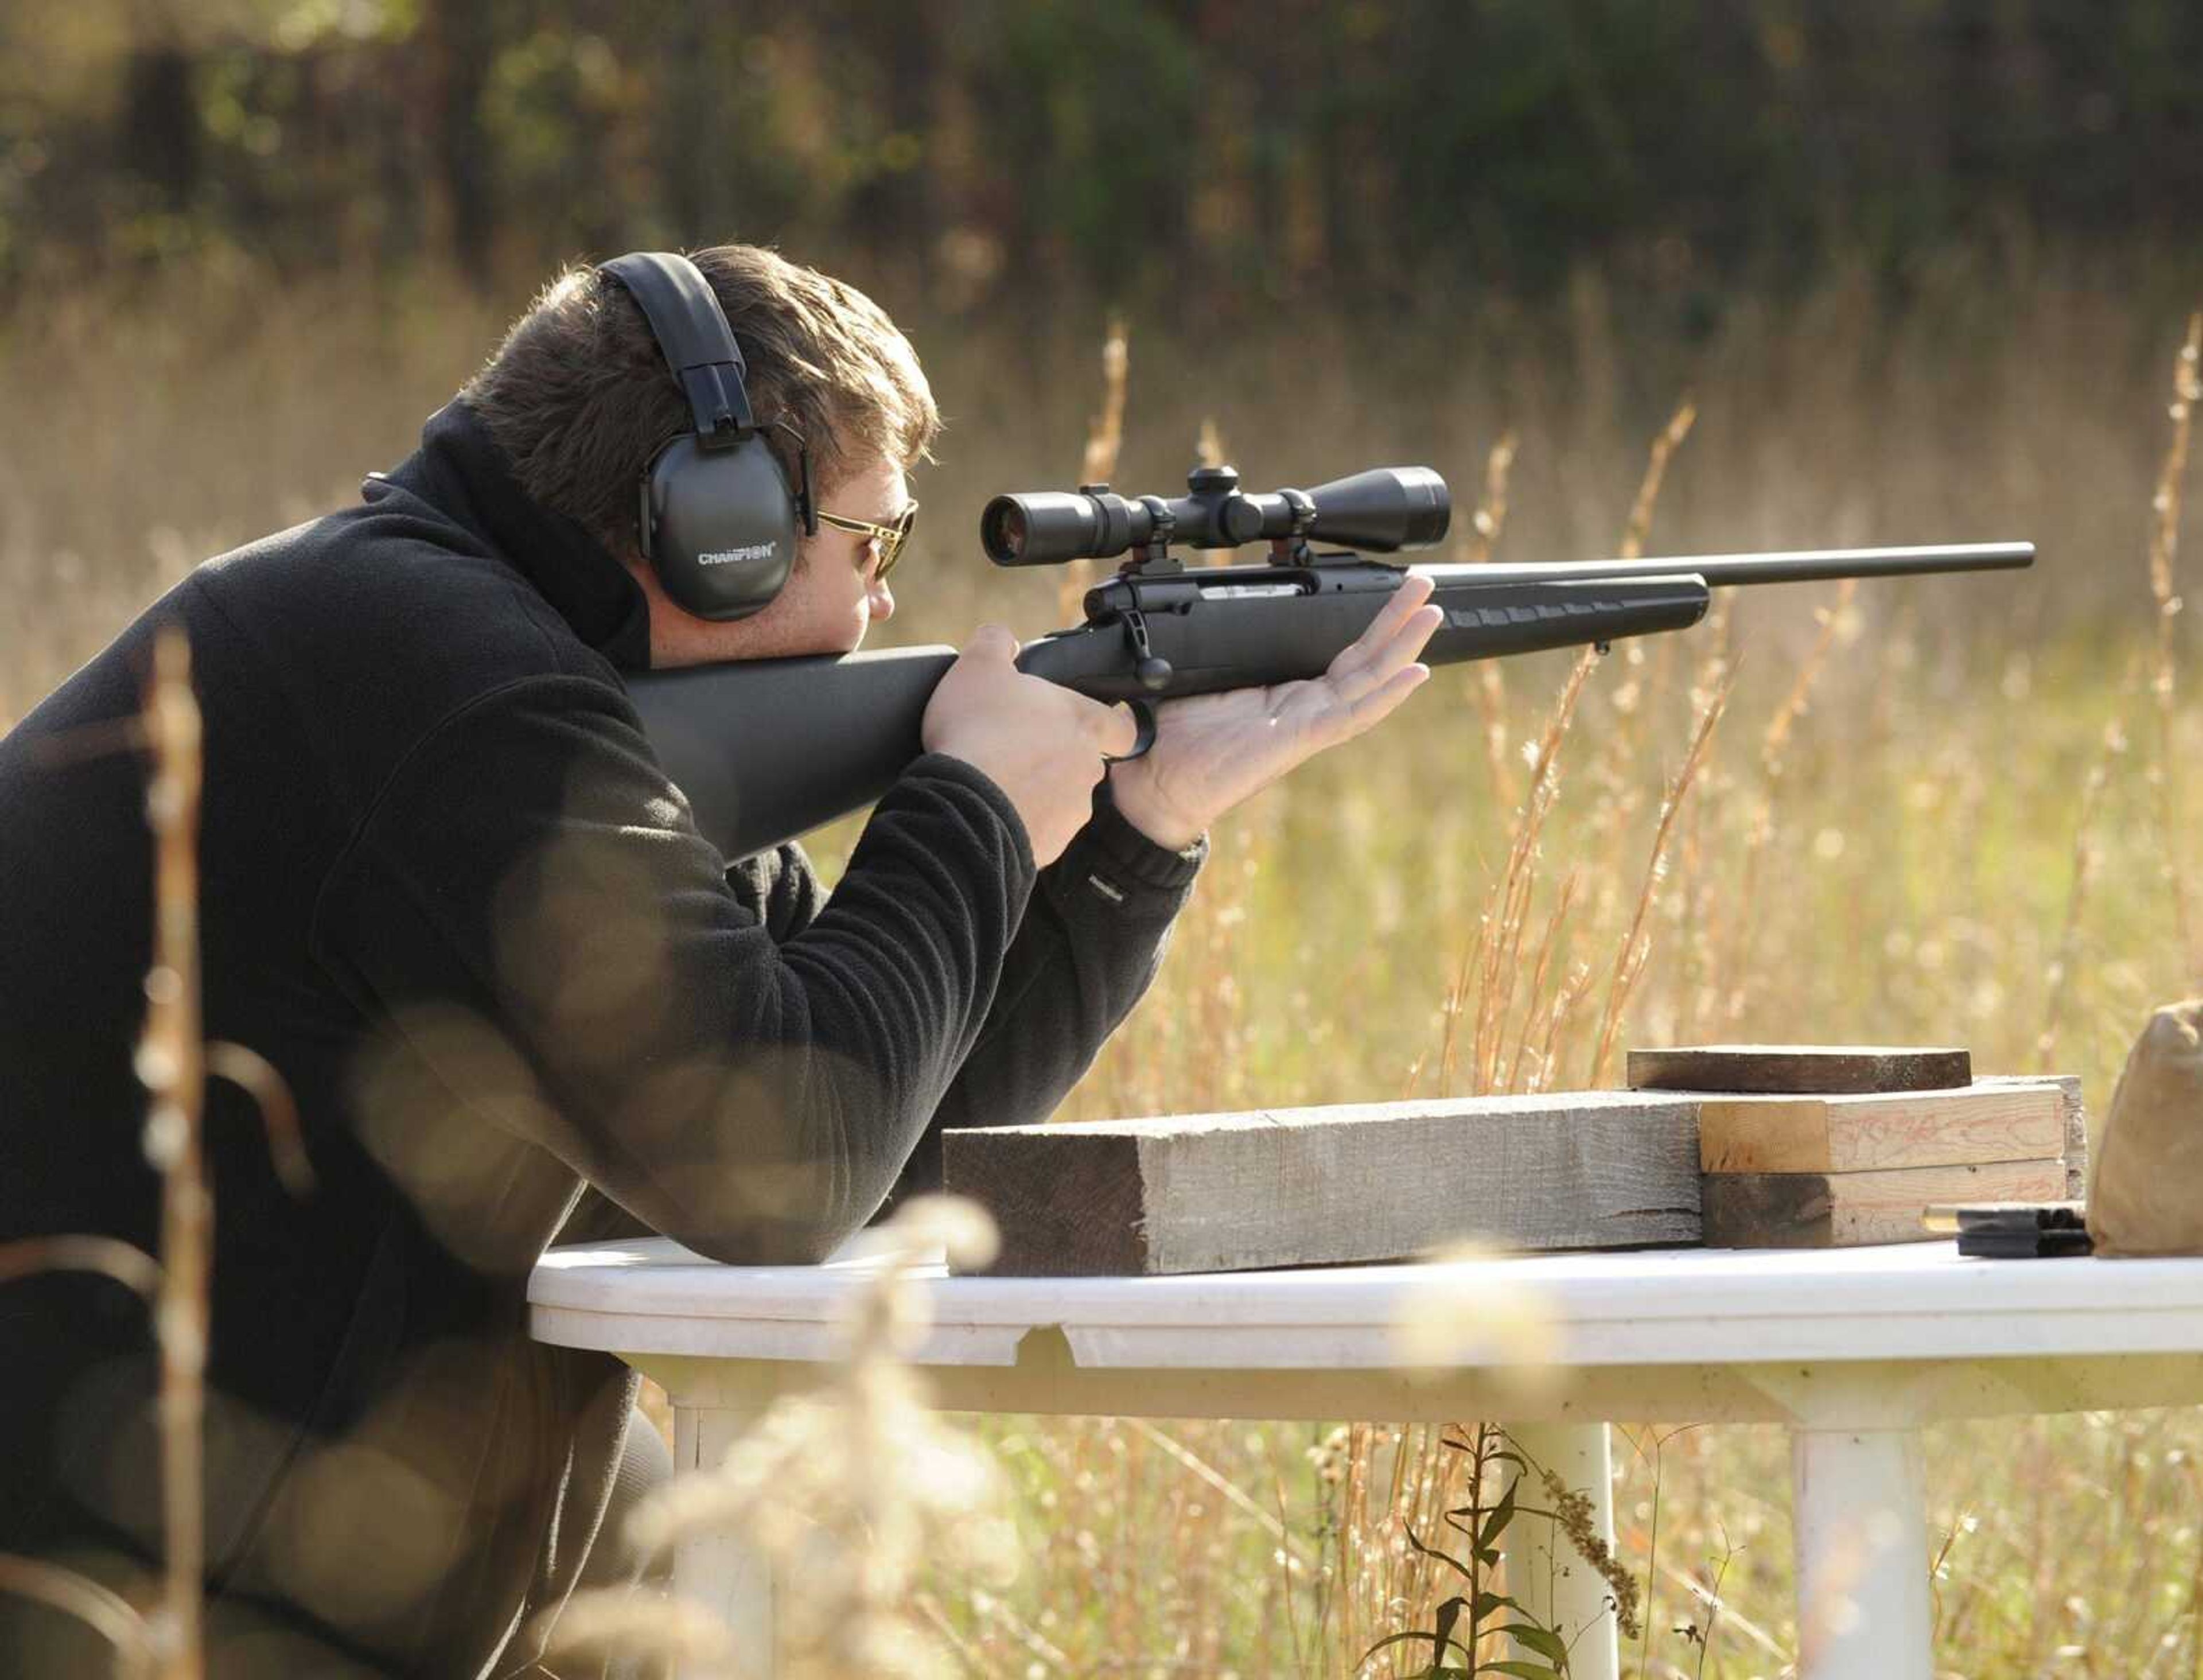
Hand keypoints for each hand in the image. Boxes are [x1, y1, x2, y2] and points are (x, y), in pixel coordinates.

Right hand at [922, 623, 1139, 866]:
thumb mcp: (977, 666)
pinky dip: (1022, 822)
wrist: (964, 805)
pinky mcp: (1052, 844)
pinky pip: (1041, 830)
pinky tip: (992, 812)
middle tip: (1016, 752)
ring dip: (1037, 792)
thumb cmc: (976, 731)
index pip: (1121, 726)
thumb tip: (1003, 639)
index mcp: (1083, 722)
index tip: (1086, 728)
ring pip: (1063, 798)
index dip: (1107, 725)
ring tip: (997, 783)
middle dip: (1055, 758)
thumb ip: (996, 642)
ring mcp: (1073, 810)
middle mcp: (1088, 767)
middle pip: (1084, 761)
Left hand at [1106, 572, 1443, 848]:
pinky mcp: (1299, 740)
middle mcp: (1305, 708)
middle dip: (1398, 622)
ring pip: (1370, 682)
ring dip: (1403, 648)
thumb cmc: (1172, 740)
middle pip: (1367, 660)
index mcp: (1287, 694)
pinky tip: (1415, 673)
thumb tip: (1204, 614)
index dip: (1372, 625)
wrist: (1152, 784)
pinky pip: (1351, 716)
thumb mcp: (1200, 679)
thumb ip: (1216, 653)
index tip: (1394, 592)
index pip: (1343, 655)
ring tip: (1433, 614)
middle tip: (1426, 585)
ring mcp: (1306, 725)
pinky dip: (1386, 695)